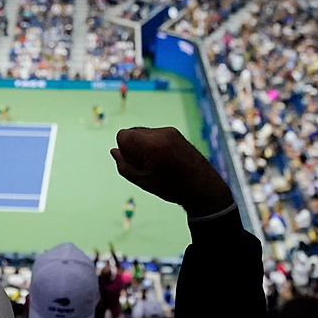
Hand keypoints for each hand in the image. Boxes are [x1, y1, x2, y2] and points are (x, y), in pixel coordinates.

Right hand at [111, 127, 233, 218]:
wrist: (203, 187)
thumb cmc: (172, 187)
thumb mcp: (142, 180)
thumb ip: (123, 165)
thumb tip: (114, 150)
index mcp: (152, 145)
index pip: (122, 135)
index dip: (125, 152)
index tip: (137, 164)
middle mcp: (161, 133)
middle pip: (131, 132)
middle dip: (133, 147)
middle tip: (147, 166)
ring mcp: (170, 131)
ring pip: (142, 133)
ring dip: (143, 146)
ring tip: (157, 163)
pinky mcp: (175, 132)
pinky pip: (154, 135)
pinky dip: (154, 145)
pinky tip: (164, 159)